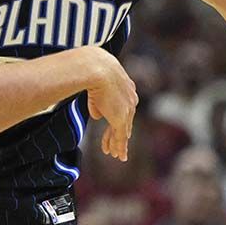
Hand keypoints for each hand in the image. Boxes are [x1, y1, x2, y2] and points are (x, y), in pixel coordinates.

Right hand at [82, 46, 137, 161]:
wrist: (98, 69)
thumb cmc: (93, 72)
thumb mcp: (97, 88)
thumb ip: (98, 104)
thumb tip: (98, 116)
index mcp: (128, 90)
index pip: (124, 109)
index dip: (118, 121)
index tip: (114, 130)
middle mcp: (131, 100)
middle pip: (126, 123)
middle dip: (119, 136)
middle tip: (115, 148)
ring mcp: (128, 110)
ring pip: (124, 132)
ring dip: (118, 145)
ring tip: (116, 155)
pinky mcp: (121, 118)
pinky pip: (120, 136)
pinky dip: (119, 147)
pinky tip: (119, 155)